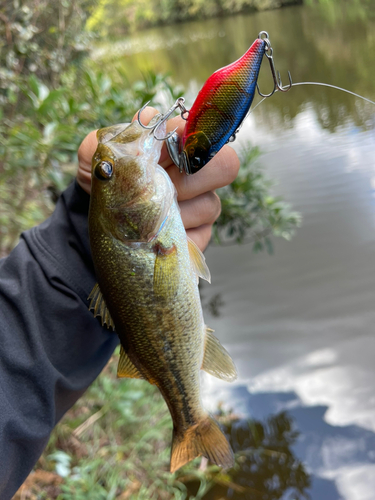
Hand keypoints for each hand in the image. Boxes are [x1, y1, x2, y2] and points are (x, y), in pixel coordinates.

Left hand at [77, 107, 238, 251]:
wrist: (102, 223)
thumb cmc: (105, 184)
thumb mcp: (96, 156)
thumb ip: (118, 136)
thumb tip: (149, 118)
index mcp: (177, 144)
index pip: (206, 132)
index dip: (190, 142)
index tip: (163, 156)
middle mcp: (196, 171)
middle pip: (226, 165)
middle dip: (190, 179)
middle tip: (159, 187)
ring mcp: (201, 203)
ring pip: (210, 204)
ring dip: (173, 212)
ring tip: (144, 215)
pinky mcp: (200, 233)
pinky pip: (200, 232)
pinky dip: (173, 234)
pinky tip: (153, 234)